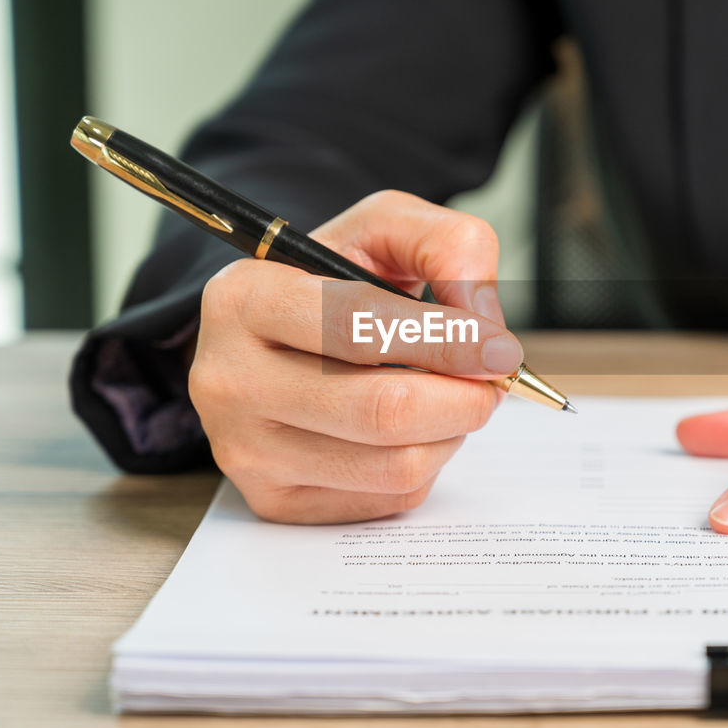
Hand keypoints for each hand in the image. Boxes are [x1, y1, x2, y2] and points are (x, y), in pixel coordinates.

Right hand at [189, 190, 521, 523]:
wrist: (276, 337)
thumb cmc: (334, 280)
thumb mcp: (385, 227)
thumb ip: (447, 245)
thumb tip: (482, 323)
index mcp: (243, 299)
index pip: (358, 328)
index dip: (446, 340)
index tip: (499, 346)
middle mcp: (229, 380)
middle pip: (382, 411)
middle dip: (463, 398)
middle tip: (493, 381)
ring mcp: (245, 450)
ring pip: (395, 465)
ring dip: (451, 433)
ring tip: (450, 398)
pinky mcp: (275, 500)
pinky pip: (388, 497)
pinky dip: (427, 463)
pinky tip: (414, 429)